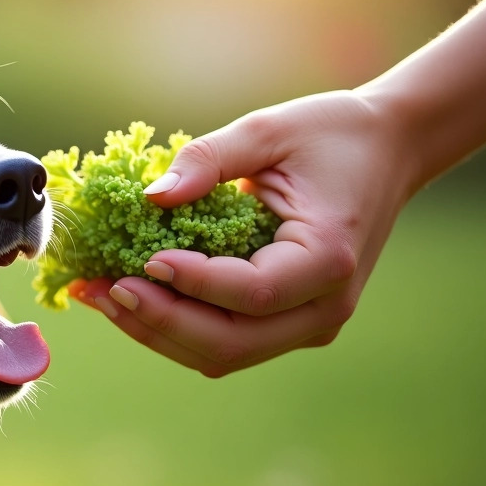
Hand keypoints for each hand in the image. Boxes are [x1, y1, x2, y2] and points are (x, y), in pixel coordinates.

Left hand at [70, 89, 417, 375]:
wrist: (387, 152)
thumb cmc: (330, 134)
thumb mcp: (268, 130)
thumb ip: (208, 159)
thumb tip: (151, 195)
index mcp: (329, 258)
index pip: (253, 292)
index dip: (193, 283)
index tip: (143, 258)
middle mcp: (324, 307)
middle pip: (230, 342)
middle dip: (159, 321)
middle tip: (101, 289)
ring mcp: (308, 324)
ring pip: (222, 354)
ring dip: (156, 332)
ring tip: (98, 295)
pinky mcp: (288, 326)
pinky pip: (225, 343)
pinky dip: (173, 328)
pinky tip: (128, 299)